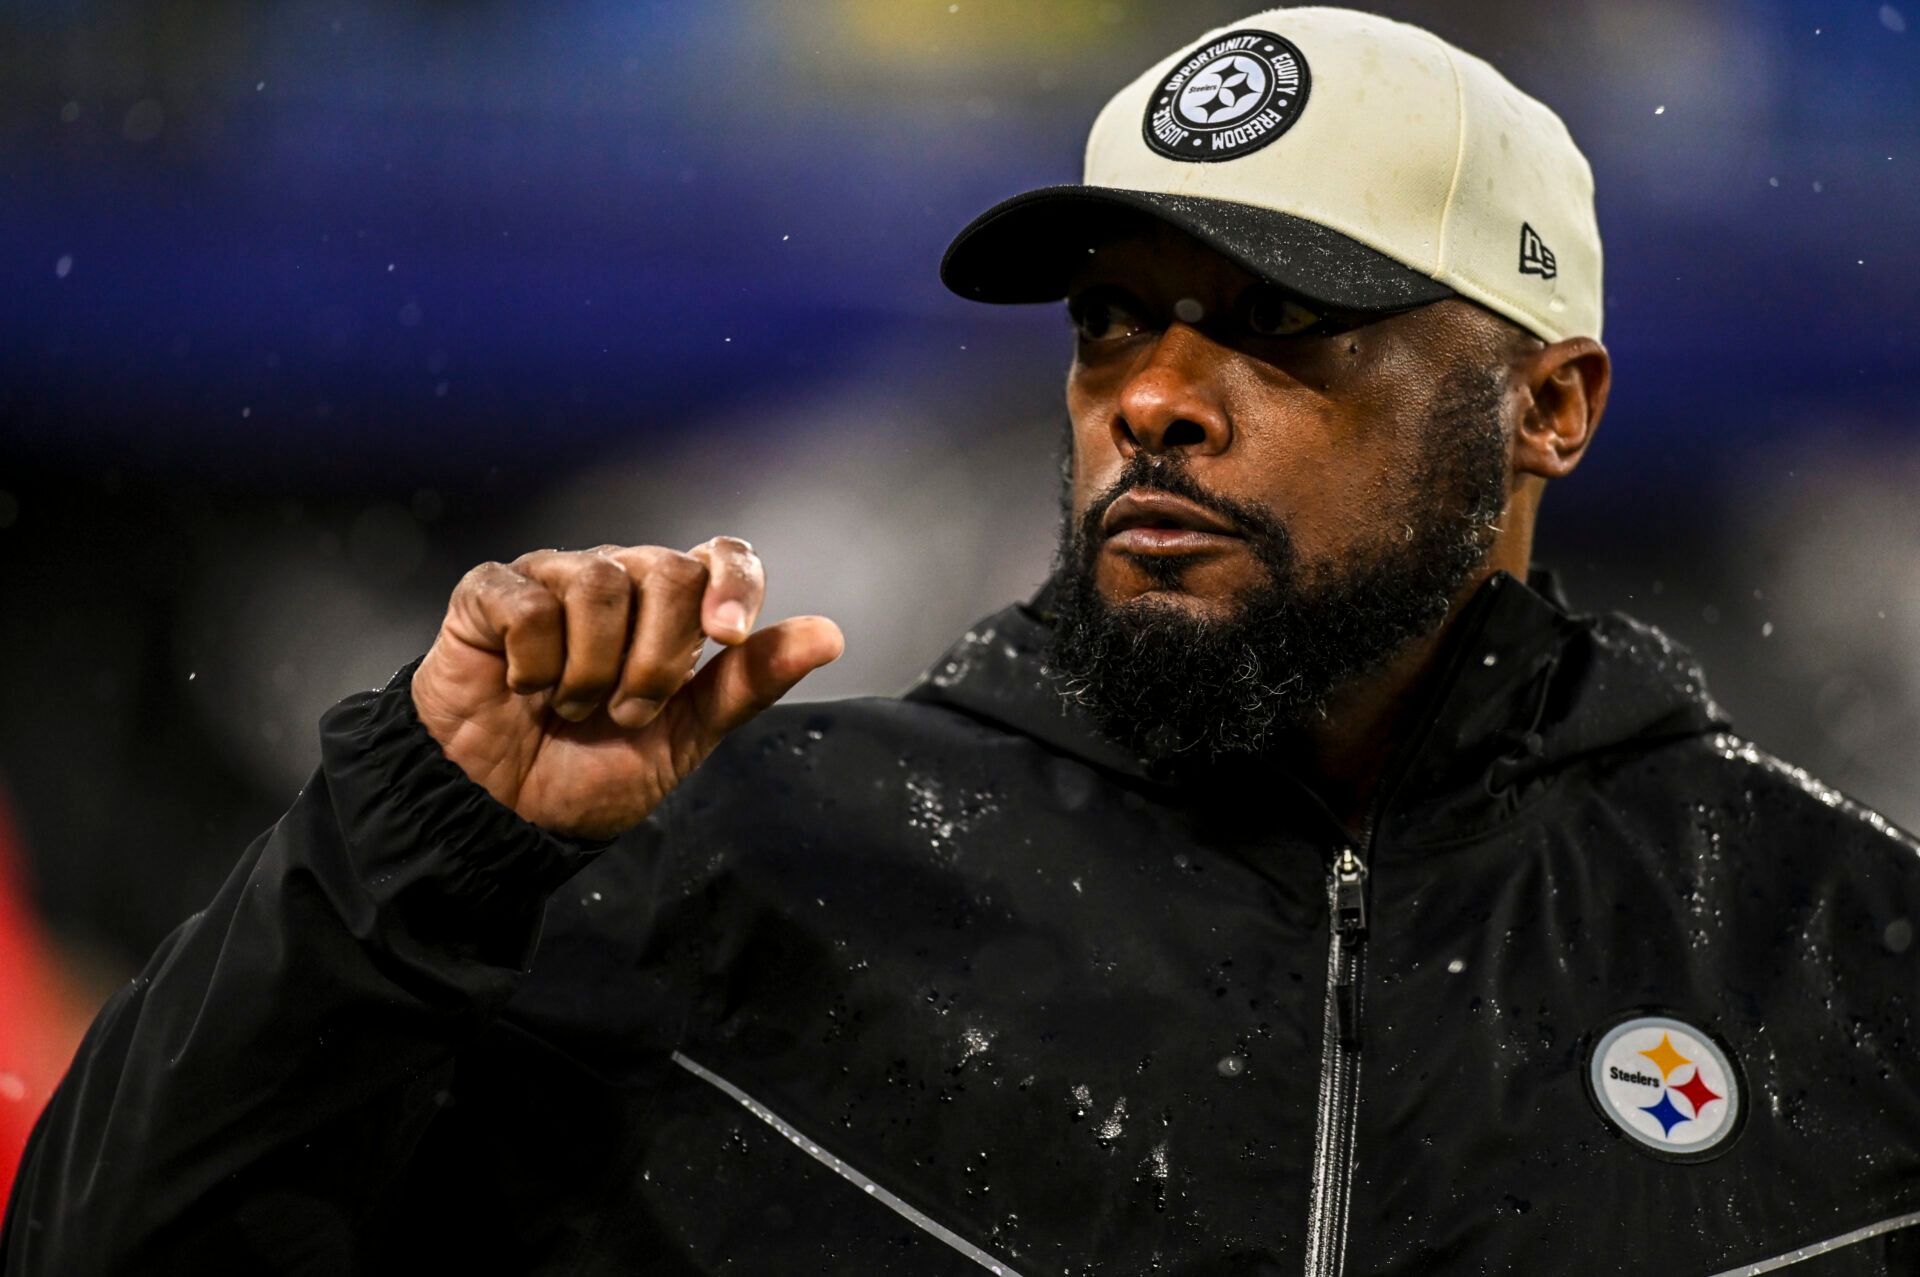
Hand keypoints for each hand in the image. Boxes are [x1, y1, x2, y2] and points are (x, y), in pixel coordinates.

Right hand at [410, 538, 843, 838]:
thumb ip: (749, 683)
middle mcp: (617, 578)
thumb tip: (829, 635)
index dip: (734, 584)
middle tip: (628, 711)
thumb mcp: (686, 736)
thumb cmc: (591, 770)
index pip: (722, 555)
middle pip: (668, 570)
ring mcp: (552, 579)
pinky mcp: (489, 593)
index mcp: (671, 608)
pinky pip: (529, 603)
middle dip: (658, 659)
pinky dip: (535, 663)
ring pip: (600, 583)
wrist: (505, 812)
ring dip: (593, 670)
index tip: (727, 640)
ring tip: (574, 709)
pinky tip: (524, 690)